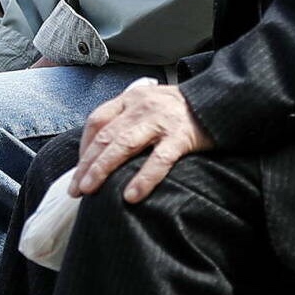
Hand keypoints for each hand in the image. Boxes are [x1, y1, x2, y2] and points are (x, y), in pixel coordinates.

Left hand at [75, 81, 211, 203]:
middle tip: (75, 189)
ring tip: (90, 191)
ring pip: (123, 145)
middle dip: (86, 164)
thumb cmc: (179, 110)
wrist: (218, 100)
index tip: (78, 169)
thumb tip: (102, 152)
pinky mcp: (181, 136)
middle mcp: (141, 107)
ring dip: (102, 169)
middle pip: (105, 136)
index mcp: (130, 99)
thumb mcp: (148, 104)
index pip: (97, 121)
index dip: (84, 146)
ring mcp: (161, 121)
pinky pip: (158, 160)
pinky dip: (143, 178)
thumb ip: (127, 120)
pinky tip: (131, 195)